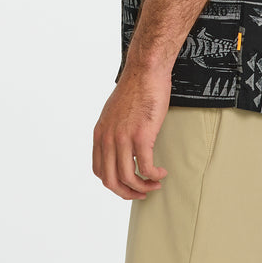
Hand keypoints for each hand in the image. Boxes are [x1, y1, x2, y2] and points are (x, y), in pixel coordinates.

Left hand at [92, 63, 170, 199]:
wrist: (145, 69)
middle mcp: (108, 138)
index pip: (100, 171)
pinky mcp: (141, 135)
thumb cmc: (135, 87)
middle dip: (127, 193)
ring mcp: (123, 137)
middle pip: (111, 181)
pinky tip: (162, 172)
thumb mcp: (114, 112)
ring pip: (128, 178)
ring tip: (155, 184)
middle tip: (142, 193)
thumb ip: (113, 130)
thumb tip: (121, 146)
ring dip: (143, 187)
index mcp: (100, 133)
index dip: (114, 183)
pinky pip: (146, 168)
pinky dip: (154, 175)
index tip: (128, 184)